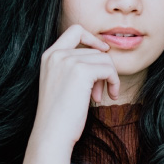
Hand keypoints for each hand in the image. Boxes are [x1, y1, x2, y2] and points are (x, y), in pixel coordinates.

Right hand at [31, 24, 119, 150]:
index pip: (75, 30)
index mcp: (49, 55)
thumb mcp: (61, 82)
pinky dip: (114, 82)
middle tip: (99, 91)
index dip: (92, 38)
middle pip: (95, 50)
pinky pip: (109, 69)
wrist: (52, 133)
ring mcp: (68, 61)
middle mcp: (56, 54)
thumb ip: (73, 65)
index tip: (103, 51)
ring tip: (101, 96)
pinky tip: (109, 97)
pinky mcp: (81, 71)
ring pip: (104, 59)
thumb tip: (102, 53)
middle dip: (102, 70)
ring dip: (109, 78)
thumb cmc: (59, 114)